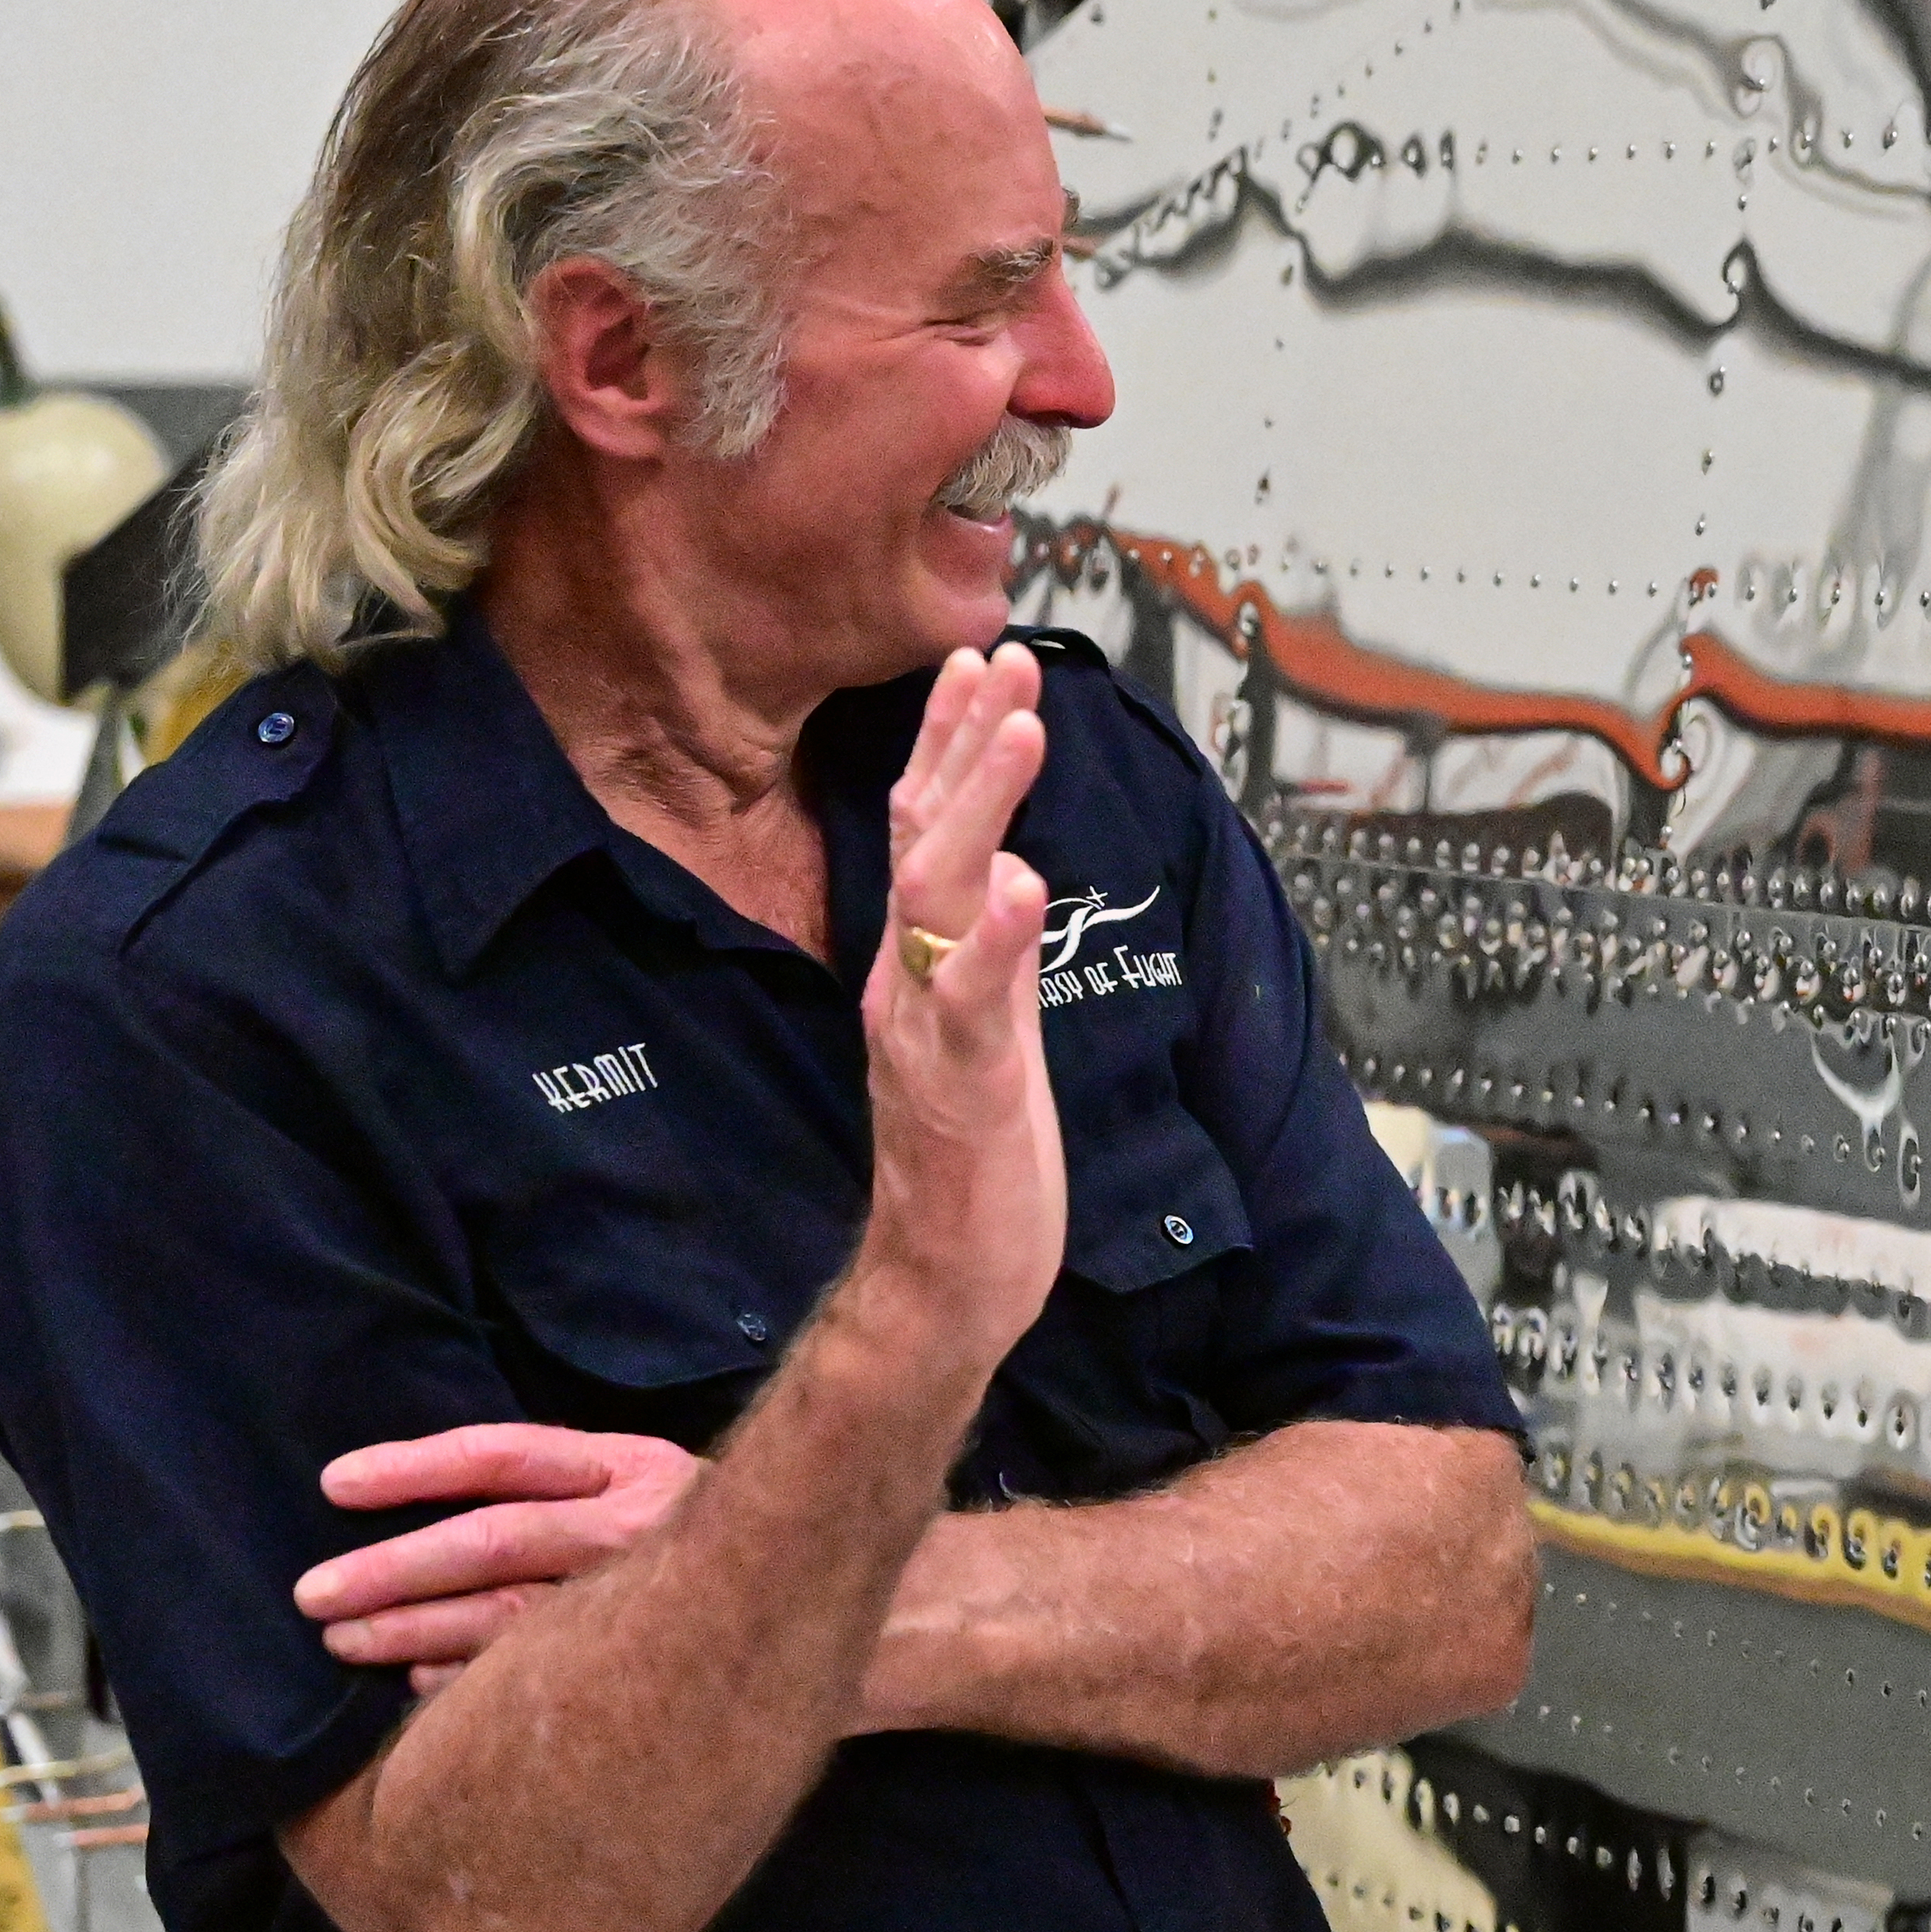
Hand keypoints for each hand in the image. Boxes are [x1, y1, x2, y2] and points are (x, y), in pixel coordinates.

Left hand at [296, 1425, 701, 1694]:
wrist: (827, 1600)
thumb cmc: (711, 1540)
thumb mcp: (653, 1486)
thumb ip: (571, 1490)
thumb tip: (438, 1500)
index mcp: (634, 1468)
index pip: (506, 1457)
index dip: (416, 1467)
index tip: (336, 1484)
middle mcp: (639, 1528)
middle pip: (496, 1540)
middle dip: (394, 1567)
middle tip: (312, 1593)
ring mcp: (644, 1601)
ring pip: (507, 1618)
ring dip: (413, 1631)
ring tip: (343, 1641)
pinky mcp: (646, 1669)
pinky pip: (534, 1678)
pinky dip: (466, 1683)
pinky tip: (416, 1687)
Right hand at [861, 645, 1064, 1351]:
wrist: (948, 1273)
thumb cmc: (975, 1152)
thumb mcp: (988, 1025)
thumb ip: (989, 946)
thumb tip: (1004, 860)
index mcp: (917, 963)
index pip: (922, 833)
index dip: (947, 745)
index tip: (977, 661)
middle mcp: (909, 980)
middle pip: (923, 839)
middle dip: (961, 743)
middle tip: (997, 658)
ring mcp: (928, 1029)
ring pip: (938, 899)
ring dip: (979, 807)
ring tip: (1018, 729)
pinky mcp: (963, 1085)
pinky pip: (973, 1002)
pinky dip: (994, 939)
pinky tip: (1021, 881)